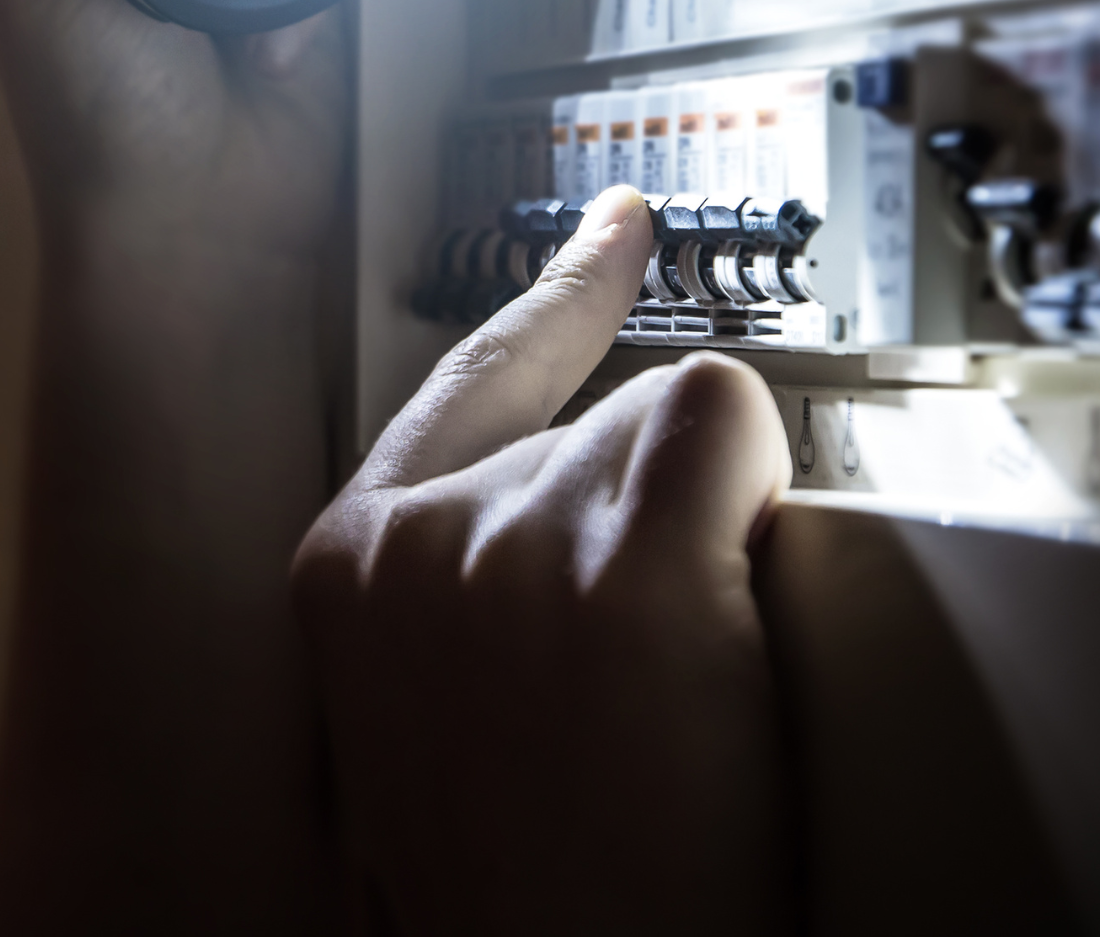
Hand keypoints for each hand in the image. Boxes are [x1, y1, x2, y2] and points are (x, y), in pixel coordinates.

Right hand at [292, 185, 795, 934]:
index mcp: (347, 571)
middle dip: (652, 525)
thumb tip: (583, 512)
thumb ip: (463, 586)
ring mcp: (513, 544)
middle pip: (595, 420)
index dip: (556, 301)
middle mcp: (415, 539)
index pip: (465, 382)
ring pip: (669, 432)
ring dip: (706, 545)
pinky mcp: (625, 565)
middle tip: (654, 685)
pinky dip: (752, 497)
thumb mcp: (428, 714)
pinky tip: (724, 616)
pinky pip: (726, 424)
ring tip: (678, 708)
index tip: (618, 228)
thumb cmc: (517, 891)